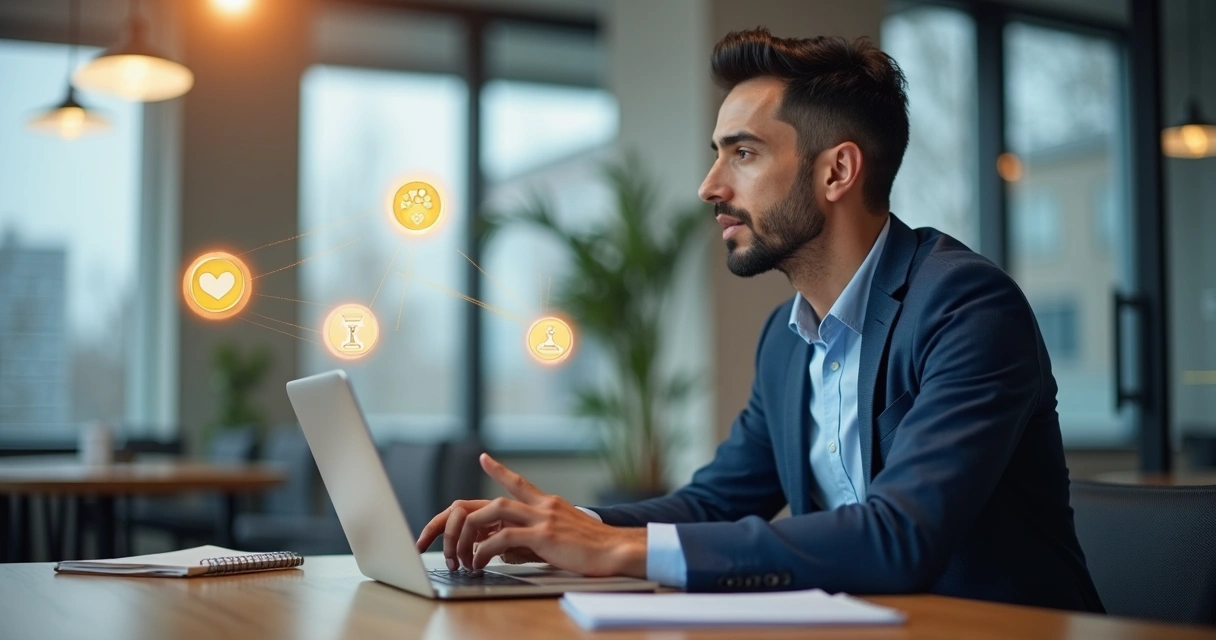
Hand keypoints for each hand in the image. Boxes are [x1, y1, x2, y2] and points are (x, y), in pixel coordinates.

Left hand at [415, 453, 647, 577]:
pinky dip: (485, 549)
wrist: (619, 550)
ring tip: (458, 553)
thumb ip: (531, 538)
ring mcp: (542, 518)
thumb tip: (504, 547)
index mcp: (547, 503)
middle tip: (437, 533)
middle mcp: (542, 505)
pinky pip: (503, 538)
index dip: (499, 470)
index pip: (518, 482)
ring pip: (492, 512)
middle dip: (458, 516)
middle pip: (489, 500)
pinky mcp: (543, 536)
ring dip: (468, 532)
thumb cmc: (593, 549)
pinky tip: (479, 562)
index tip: (484, 456)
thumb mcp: (560, 538)